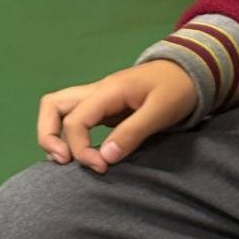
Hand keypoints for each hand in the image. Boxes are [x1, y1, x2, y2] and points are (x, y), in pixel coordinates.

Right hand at [38, 60, 197, 170]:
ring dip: (53, 133)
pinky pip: (75, 118)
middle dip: (48, 135)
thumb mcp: (161, 110)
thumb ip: (133, 133)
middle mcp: (96, 92)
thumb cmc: (178, 88)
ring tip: (66, 160)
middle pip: (52, 105)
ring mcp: (99, 99)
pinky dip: (69, 135)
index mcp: (108, 90)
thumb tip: (105, 157)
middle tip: (64, 162)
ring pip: (59, 109)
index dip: (81, 149)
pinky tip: (81, 154)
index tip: (102, 167)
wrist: (190, 71)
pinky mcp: (105, 108)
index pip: (75, 120)